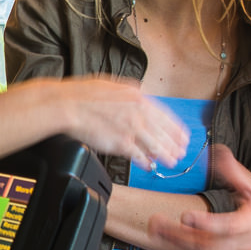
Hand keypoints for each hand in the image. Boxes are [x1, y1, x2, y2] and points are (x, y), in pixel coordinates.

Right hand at [35, 77, 186, 171]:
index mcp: (138, 97)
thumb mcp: (114, 84)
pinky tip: (149, 166)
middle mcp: (138, 113)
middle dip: (175, 144)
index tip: (182, 135)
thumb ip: (131, 91)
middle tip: (182, 152)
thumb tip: (141, 93)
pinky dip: (146, 162)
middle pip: (164, 132)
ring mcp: (131, 129)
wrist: (68, 105)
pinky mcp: (121, 143)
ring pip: (156, 146)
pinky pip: (139, 156)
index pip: (165, 115)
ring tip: (172, 162)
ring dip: (166, 156)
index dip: (176, 128)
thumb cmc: (84, 94)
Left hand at [145, 146, 250, 249]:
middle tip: (156, 223)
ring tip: (158, 233)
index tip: (186, 215)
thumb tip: (215, 150)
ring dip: (180, 246)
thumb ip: (234, 172)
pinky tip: (173, 248)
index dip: (205, 223)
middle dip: (179, 235)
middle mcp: (247, 245)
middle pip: (209, 244)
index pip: (227, 226)